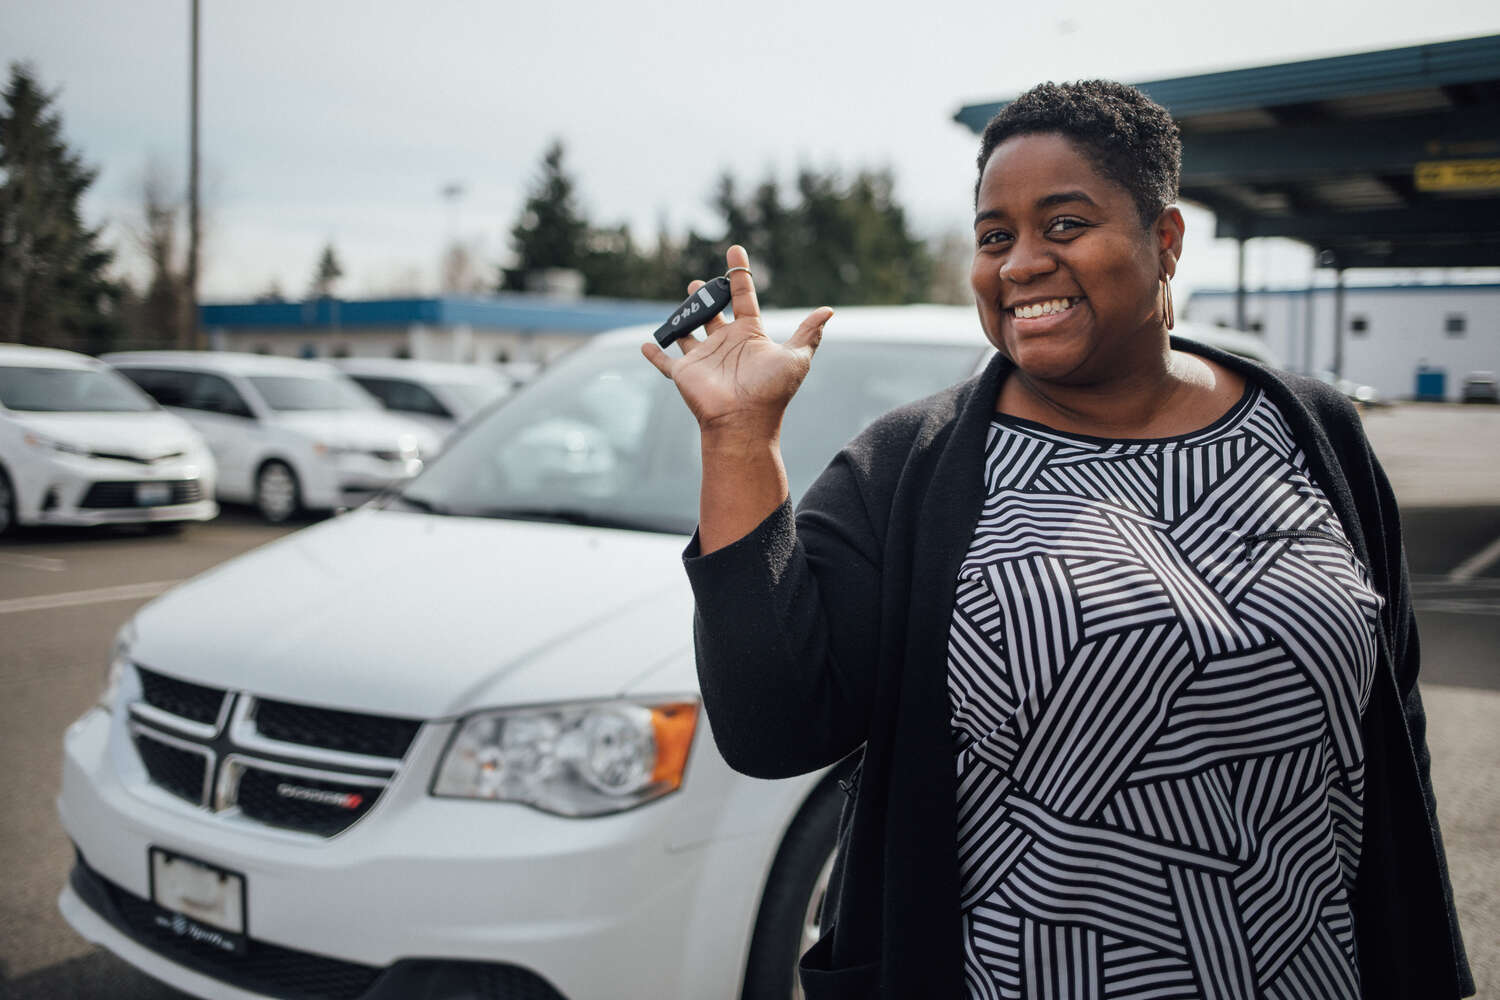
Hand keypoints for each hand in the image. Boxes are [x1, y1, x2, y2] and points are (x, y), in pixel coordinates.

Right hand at [642, 245, 832, 441]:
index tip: (736, 250)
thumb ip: (808, 334)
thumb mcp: (796, 358)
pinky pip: (665, 362)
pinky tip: (646, 344)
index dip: (740, 274)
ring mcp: (703, 358)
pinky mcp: (684, 373)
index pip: (744, 297)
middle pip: (714, 314)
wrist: (745, 421)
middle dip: (707, 298)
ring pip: (688, 332)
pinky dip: (654, 354)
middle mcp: (726, 343)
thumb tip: (828, 311)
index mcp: (749, 334)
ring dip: (684, 318)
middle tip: (699, 284)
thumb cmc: (771, 390)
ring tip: (684, 302)